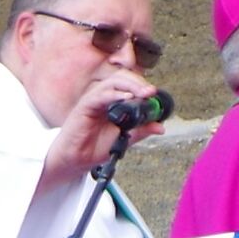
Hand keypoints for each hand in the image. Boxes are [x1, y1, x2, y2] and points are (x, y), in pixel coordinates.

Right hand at [42, 68, 163, 182]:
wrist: (78, 159)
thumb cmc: (96, 147)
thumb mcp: (125, 139)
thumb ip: (141, 130)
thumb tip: (160, 127)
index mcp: (113, 101)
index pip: (129, 84)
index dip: (142, 86)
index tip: (155, 95)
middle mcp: (103, 97)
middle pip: (122, 78)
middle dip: (139, 82)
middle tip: (151, 92)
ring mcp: (94, 99)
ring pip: (112, 82)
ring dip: (130, 85)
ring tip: (143, 94)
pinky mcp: (85, 106)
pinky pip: (100, 95)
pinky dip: (114, 94)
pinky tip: (127, 98)